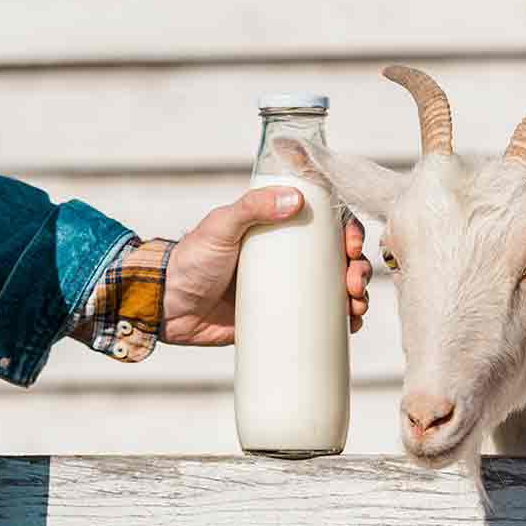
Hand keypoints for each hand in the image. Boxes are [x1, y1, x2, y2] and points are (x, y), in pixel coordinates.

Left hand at [161, 187, 372, 345]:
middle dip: (358, 270)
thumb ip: (252, 208)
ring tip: (356, 308)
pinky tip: (351, 326)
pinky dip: (342, 322)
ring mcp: (290, 288)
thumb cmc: (190, 260)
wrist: (167, 306)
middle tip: (354, 285)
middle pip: (341, 258)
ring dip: (357, 297)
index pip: (327, 223)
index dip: (349, 232)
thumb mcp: (221, 226)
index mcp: (279, 228)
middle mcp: (290, 256)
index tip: (352, 246)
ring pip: (338, 289)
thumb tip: (296, 200)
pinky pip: (322, 318)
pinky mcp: (285, 316)